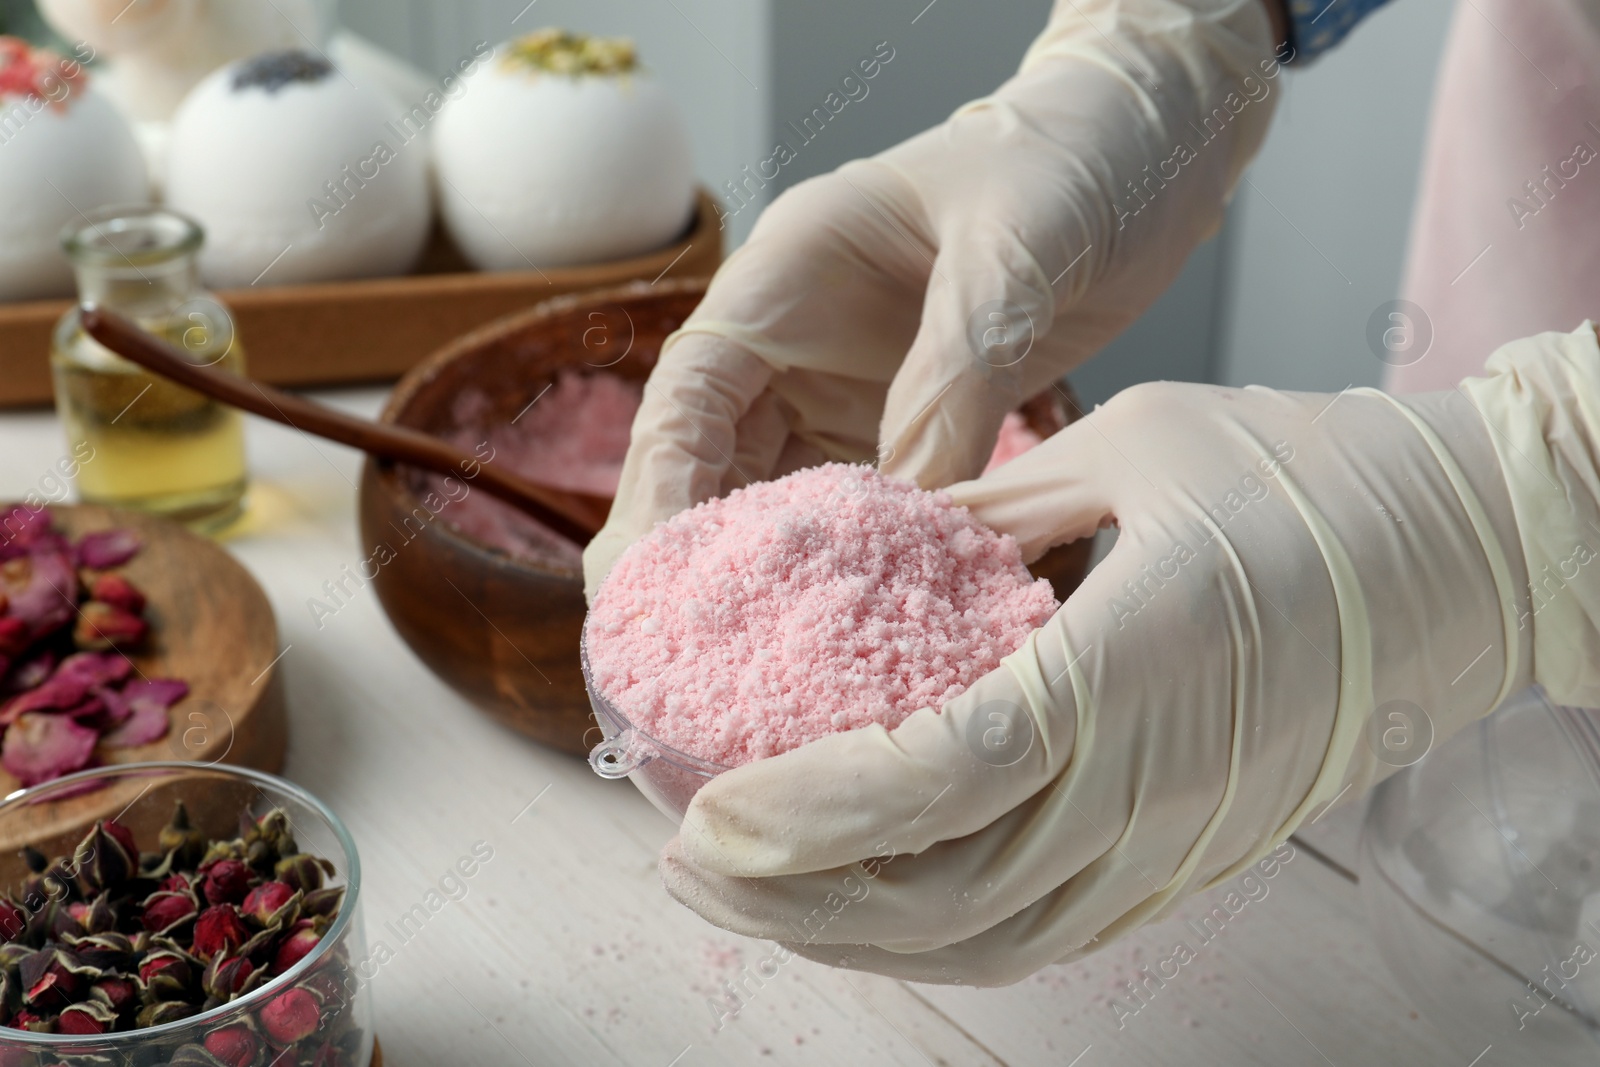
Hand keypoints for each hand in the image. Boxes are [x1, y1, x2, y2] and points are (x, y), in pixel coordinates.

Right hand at [583, 0, 1284, 596]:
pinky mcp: (904, 431)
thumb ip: (954, 371)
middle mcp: (796, 344)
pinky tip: (870, 634)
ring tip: (772, 670)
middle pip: (709, 467)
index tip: (654, 577)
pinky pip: (863, 517)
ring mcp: (845, 394)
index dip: (659, 489)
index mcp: (786, 274)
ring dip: (775, 582)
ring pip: (778, 505)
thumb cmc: (1068, 161)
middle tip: (694, 662)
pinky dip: (860, 575)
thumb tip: (909, 506)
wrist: (1137, 156)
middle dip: (697, 562)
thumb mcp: (1013, 250)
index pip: (689, 393)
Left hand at [654, 323, 1599, 984]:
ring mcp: (1171, 844)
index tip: (709, 810)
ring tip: (751, 892)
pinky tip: (868, 903)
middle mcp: (1145, 788)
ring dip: (852, 930)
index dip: (814, 812)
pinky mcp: (1184, 862)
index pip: (942, 777)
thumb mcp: (1132, 448)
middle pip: (941, 893)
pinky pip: (1040, 929)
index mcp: (1125, 669)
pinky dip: (936, 932)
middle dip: (794, 894)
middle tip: (685, 856)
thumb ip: (995, 517)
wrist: (1461, 558)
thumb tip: (888, 553)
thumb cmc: (1307, 479)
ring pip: (984, 937)